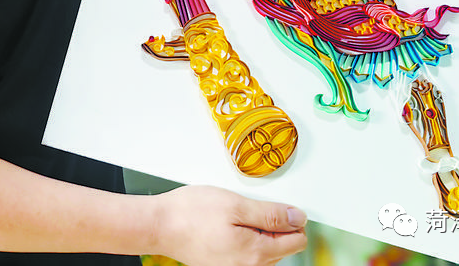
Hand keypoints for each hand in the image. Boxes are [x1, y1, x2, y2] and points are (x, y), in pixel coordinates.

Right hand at [153, 185, 306, 265]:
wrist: (160, 226)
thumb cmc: (191, 213)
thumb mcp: (236, 204)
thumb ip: (271, 214)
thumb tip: (298, 218)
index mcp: (256, 253)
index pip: (297, 241)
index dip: (291, 218)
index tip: (276, 206)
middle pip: (281, 247)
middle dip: (272, 225)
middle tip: (247, 208)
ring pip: (264, 250)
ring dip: (258, 231)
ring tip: (234, 215)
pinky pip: (247, 254)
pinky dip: (244, 238)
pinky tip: (226, 225)